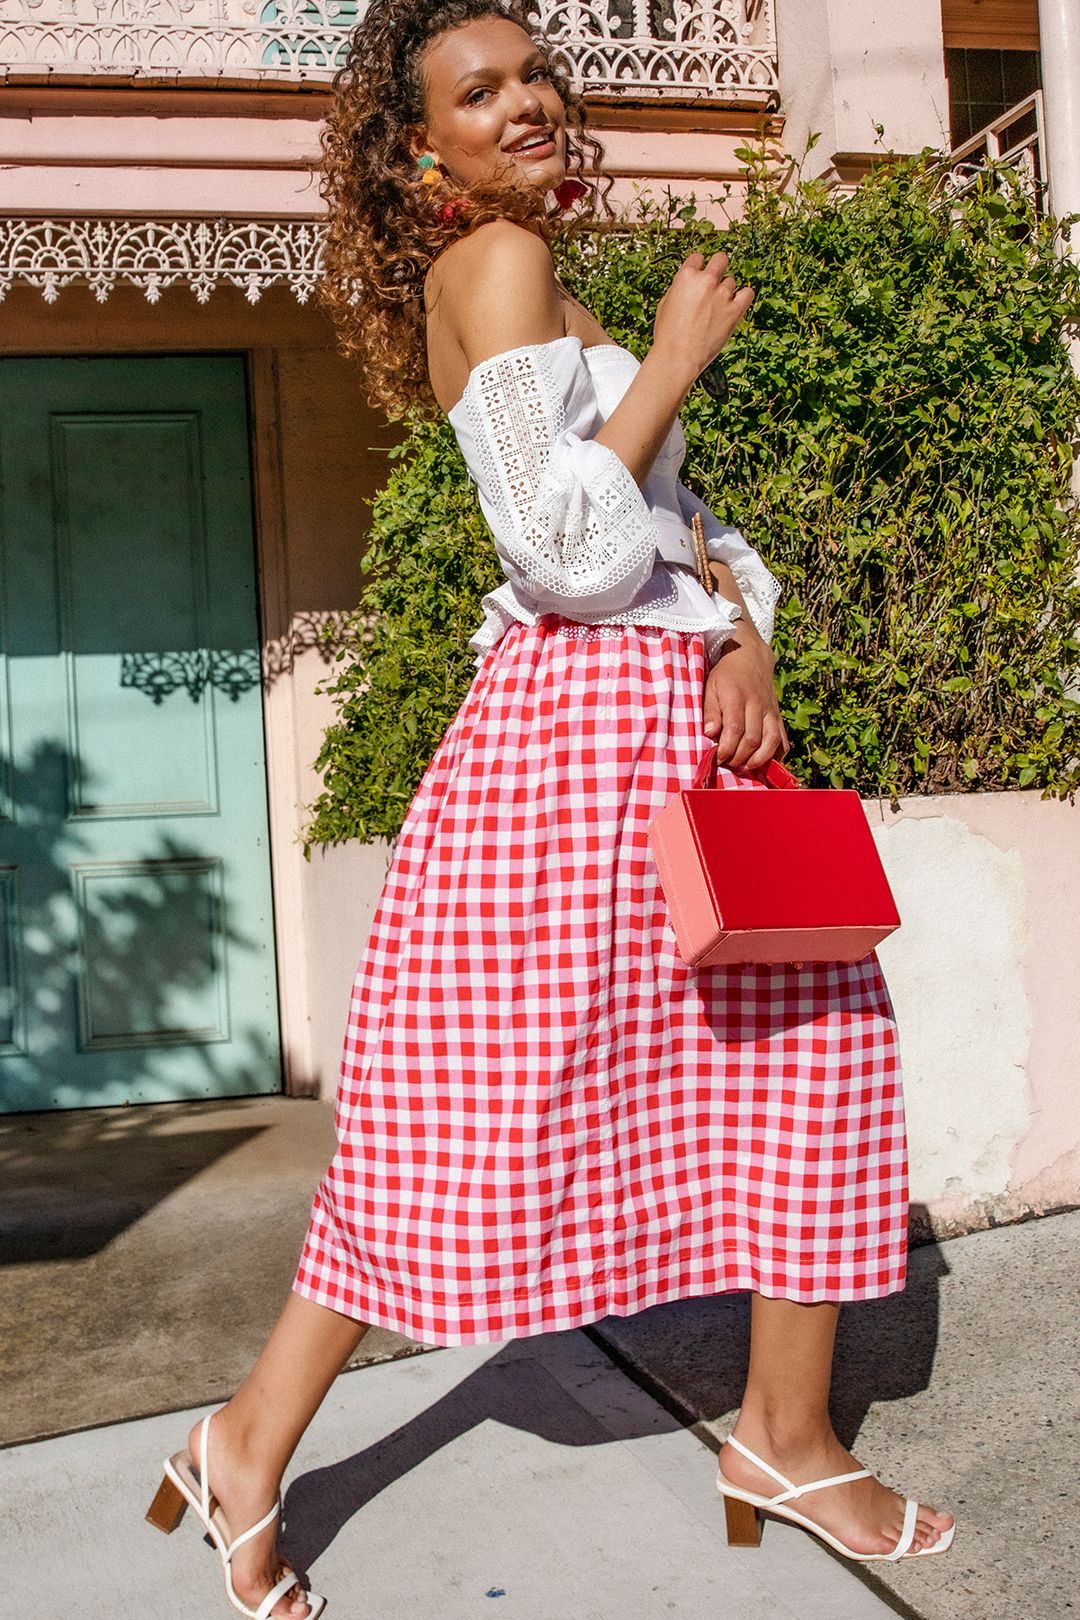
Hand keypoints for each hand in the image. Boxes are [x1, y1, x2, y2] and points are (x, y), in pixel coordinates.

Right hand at [652, 251, 754, 389]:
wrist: (678, 357)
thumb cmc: (668, 335)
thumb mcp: (665, 304)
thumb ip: (680, 288)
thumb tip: (688, 284)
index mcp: (686, 276)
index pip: (698, 258)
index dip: (698, 267)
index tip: (699, 276)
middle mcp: (706, 281)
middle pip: (720, 259)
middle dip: (718, 268)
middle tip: (715, 281)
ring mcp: (722, 294)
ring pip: (731, 281)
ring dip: (726, 291)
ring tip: (717, 308)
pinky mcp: (735, 310)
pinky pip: (748, 293)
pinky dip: (744, 296)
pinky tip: (737, 303)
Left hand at [702, 635, 788, 772]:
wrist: (750, 657)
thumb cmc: (726, 675)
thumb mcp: (710, 687)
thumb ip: (710, 711)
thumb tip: (709, 733)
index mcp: (737, 698)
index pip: (734, 730)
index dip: (726, 749)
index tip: (717, 757)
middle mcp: (757, 705)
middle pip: (752, 739)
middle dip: (739, 758)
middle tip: (728, 763)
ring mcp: (770, 711)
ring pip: (771, 741)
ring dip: (758, 760)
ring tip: (745, 767)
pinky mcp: (778, 716)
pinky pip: (783, 739)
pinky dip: (777, 755)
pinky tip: (765, 763)